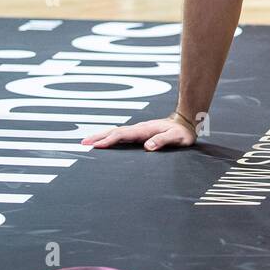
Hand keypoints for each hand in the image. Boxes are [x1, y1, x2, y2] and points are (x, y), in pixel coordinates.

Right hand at [81, 114, 195, 150]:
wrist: (186, 122)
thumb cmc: (182, 133)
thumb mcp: (176, 138)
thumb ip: (163, 141)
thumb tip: (148, 146)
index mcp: (145, 130)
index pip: (123, 135)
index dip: (109, 140)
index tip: (96, 146)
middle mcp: (139, 128)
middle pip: (115, 132)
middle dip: (99, 137)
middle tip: (83, 143)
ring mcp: (138, 130)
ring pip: (116, 132)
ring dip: (101, 136)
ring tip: (87, 142)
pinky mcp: (139, 132)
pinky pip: (121, 134)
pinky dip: (109, 136)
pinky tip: (104, 140)